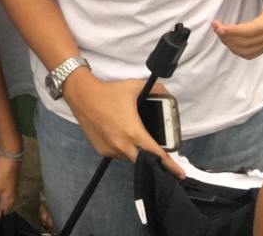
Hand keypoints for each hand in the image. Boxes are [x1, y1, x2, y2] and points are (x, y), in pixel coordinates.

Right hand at [63, 70, 183, 176]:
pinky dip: (122, 149)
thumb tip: (166, 94)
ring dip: (135, 151)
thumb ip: (154, 89)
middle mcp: (122, 145)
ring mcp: (110, 150)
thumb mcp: (134, 87)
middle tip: (159, 156)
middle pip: (143, 161)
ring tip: (133, 137)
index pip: (155, 153)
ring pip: (129, 157)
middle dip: (152, 160)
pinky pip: (117, 154)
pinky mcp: (101, 150)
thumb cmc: (109, 92)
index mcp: (133, 132)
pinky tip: (119, 136)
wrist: (82, 95)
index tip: (180, 174)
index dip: (169, 165)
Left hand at [213, 0, 262, 58]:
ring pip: (248, 52)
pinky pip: (254, 53)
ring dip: (232, 45)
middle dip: (227, 38)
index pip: (248, 31)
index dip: (230, 31)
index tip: (216, 25)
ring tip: (221, 33)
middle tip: (215, 27)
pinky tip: (232, 40)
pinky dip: (240, 49)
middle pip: (245, 45)